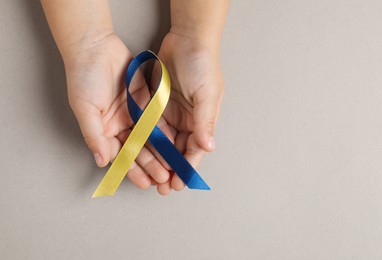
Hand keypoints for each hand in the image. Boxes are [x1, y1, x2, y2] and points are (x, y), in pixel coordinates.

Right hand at [65, 33, 171, 189]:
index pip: (121, 156)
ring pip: (150, 137)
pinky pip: (156, 119)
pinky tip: (174, 143)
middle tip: (164, 178)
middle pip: (138, 150)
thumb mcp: (85, 109)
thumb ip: (94, 135)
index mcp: (104, 130)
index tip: (146, 183)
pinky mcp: (144, 100)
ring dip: (160, 152)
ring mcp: (133, 113)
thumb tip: (101, 161)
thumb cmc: (83, 77)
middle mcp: (120, 125)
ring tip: (172, 166)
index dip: (133, 170)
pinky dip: (165, 131)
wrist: (95, 46)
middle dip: (151, 165)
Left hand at [153, 31, 223, 193]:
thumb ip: (206, 121)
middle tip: (162, 187)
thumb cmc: (203, 65)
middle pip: (177, 149)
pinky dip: (146, 139)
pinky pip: (150, 125)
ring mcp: (171, 112)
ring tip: (149, 176)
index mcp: (202, 120)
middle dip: (170, 169)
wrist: (187, 39)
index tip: (178, 184)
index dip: (187, 167)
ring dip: (156, 158)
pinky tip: (139, 152)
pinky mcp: (156, 104)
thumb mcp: (208, 94)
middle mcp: (187, 120)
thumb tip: (208, 147)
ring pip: (162, 141)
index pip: (194, 149)